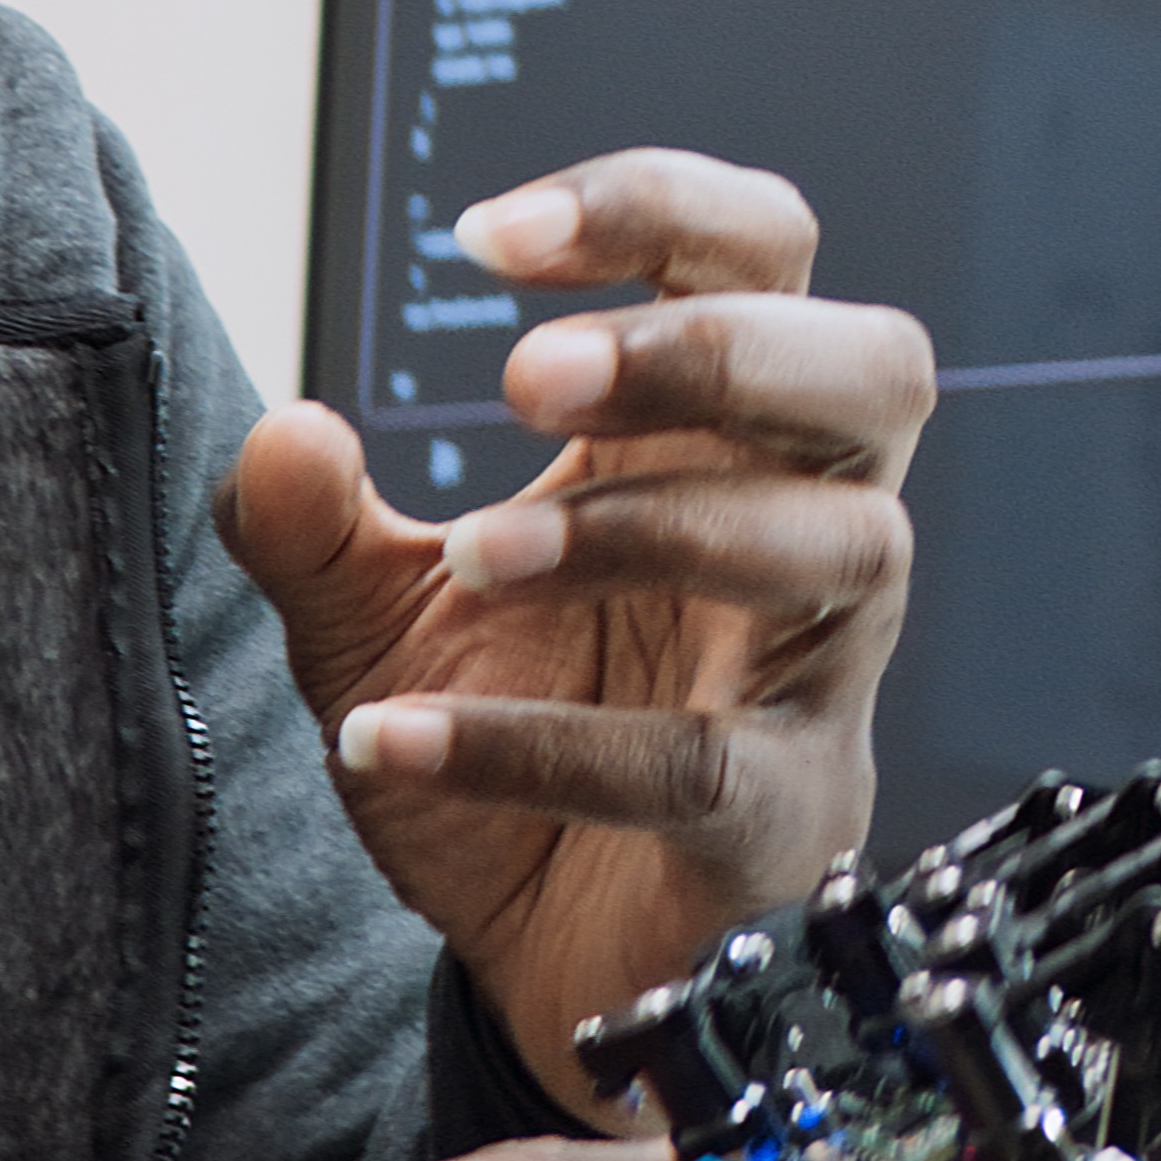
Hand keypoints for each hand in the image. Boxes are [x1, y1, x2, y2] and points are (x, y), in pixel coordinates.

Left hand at [215, 148, 931, 1117]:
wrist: (539, 952)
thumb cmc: (514, 726)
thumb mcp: (372, 614)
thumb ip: (310, 526)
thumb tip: (287, 436)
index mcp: (713, 434)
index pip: (761, 255)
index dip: (656, 208)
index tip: (486, 236)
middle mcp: (797, 527)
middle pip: (873, 371)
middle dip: (716, 347)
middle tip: (530, 377)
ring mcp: (809, 674)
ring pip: (835, 547)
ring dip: (648, 530)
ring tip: (473, 556)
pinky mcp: (780, 817)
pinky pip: (703, 765)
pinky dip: (545, 747)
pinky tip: (398, 739)